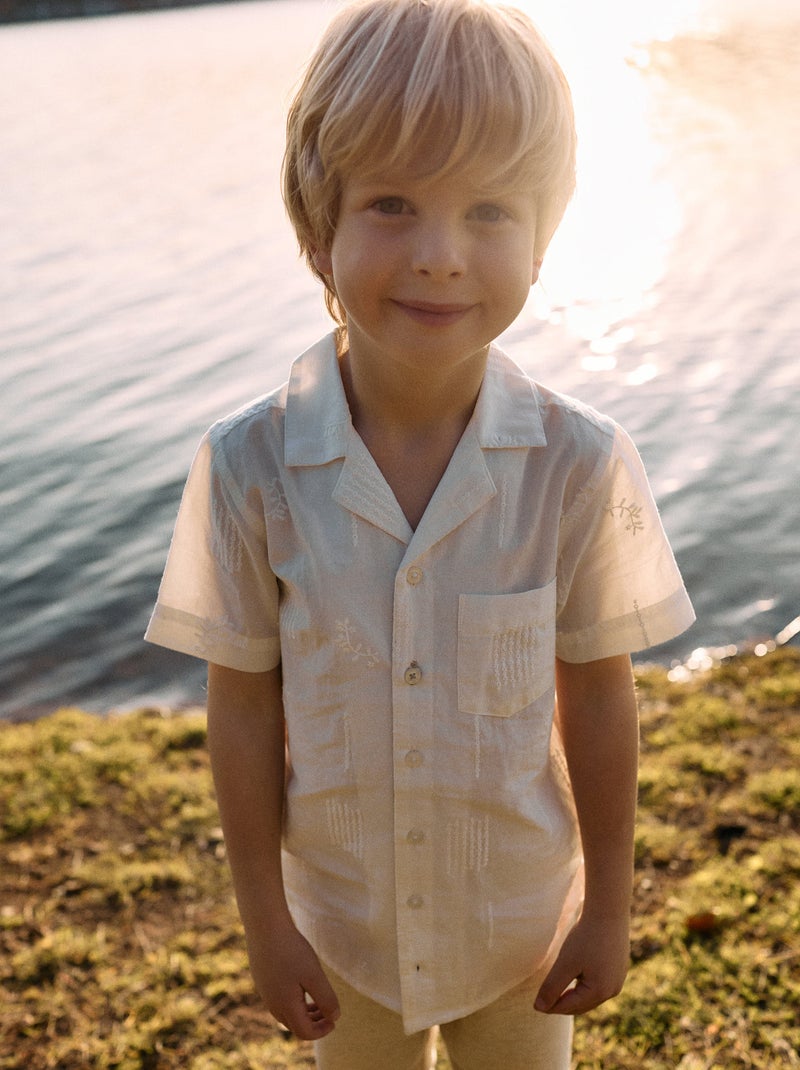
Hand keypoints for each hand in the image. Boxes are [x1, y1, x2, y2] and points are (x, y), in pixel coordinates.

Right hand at [247, 919, 340, 1040]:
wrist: (265, 926)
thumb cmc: (292, 950)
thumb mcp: (314, 975)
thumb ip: (326, 999)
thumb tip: (335, 1017)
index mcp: (285, 1006)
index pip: (305, 1032)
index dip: (322, 1031)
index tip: (335, 1020)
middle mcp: (273, 1004)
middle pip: (295, 1026)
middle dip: (314, 1024)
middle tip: (330, 1013)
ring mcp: (265, 993)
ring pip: (286, 1014)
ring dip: (304, 1013)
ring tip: (318, 1002)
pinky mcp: (263, 981)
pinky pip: (280, 1001)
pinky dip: (294, 1002)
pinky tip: (302, 986)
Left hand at [534, 911, 629, 1015]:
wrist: (608, 910)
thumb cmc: (586, 936)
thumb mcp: (565, 963)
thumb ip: (552, 987)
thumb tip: (539, 1008)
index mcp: (601, 992)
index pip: (571, 1006)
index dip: (552, 1006)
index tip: (535, 1005)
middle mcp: (613, 989)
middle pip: (583, 1004)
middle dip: (563, 1003)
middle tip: (545, 1001)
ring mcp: (618, 978)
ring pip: (591, 994)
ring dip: (574, 994)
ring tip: (559, 991)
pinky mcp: (619, 967)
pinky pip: (599, 983)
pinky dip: (584, 984)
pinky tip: (575, 976)